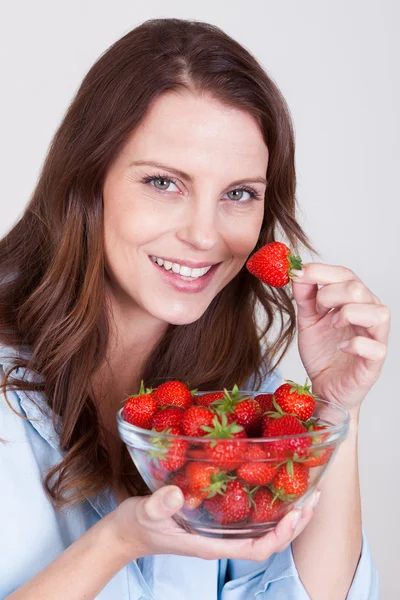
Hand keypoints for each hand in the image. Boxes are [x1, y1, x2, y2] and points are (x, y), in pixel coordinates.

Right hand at [110, 485, 319, 562]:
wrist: (126, 533)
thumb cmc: (138, 526)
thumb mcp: (146, 513)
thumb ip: (160, 505)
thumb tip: (178, 494)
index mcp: (212, 544)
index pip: (257, 549)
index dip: (280, 535)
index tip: (296, 515)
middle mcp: (222, 539)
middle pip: (269, 539)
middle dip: (295, 522)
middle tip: (314, 496)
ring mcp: (219, 530)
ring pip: (262, 527)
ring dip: (286, 512)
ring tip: (304, 490)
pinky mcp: (214, 517)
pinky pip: (247, 514)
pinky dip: (264, 502)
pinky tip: (270, 483)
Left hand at [291, 263, 389, 417]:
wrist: (324, 387)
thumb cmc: (322, 351)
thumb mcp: (308, 319)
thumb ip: (305, 296)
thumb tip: (297, 271)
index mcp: (354, 300)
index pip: (345, 274)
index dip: (321, 271)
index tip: (297, 271)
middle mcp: (369, 313)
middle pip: (358, 289)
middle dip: (330, 294)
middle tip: (317, 309)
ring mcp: (375, 337)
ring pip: (377, 312)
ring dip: (348, 314)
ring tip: (332, 325)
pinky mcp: (375, 360)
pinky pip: (375, 347)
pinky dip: (355, 345)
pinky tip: (342, 347)